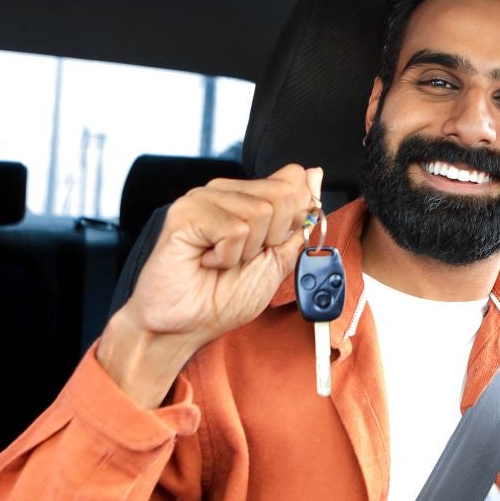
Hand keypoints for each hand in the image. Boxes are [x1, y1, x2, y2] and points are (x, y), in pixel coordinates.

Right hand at [98, 164, 323, 404]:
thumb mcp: (276, 260)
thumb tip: (314, 175)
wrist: (185, 326)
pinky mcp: (186, 212)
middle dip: (274, 237)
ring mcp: (203, 198)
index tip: (272, 244)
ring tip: (221, 261)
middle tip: (243, 258)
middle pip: (283, 194)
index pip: (293, 179)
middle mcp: (225, 191)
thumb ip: (297, 221)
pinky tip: (206, 261)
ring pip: (261, 212)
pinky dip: (227, 256)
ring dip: (247, 251)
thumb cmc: (222, 297)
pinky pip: (235, 229)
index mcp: (247, 198)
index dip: (296, 217)